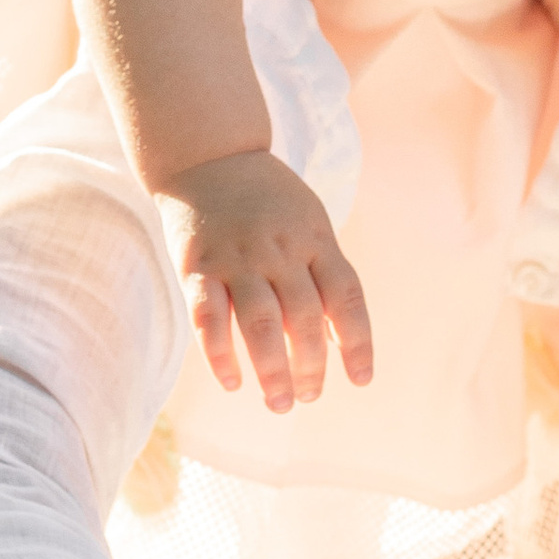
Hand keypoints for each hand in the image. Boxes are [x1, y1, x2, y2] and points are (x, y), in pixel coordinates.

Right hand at [157, 148, 373, 409]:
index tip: (361, 380)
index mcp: (316, 239)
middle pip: (306, 316)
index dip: (357, 342)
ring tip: (280, 404)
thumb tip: (341, 339)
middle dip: (312, 365)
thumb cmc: (269, 201)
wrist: (210, 155)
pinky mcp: (197, 266)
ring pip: (261, 323)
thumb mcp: (311, 223)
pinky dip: (220, 354)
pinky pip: (209, 317)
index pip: (347, 296)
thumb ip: (325, 274)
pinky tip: (233, 382)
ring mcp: (238, 258)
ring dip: (273, 370)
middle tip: (309, 397)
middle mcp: (281, 250)